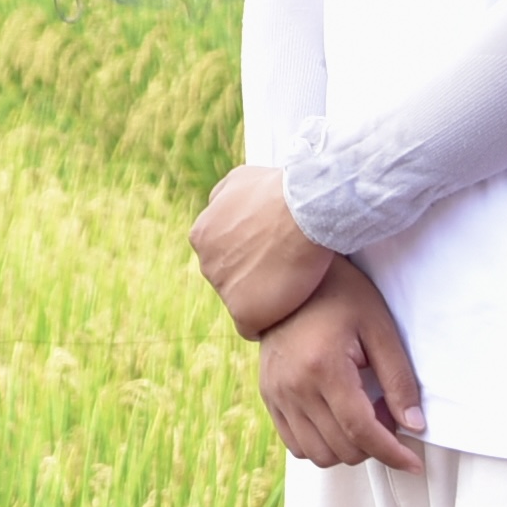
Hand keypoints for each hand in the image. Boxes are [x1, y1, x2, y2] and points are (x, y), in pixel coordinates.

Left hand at [190, 162, 336, 336]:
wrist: (305, 209)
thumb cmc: (280, 190)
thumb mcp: (241, 180)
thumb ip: (225, 197)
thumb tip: (217, 204)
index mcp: (202, 235)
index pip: (222, 255)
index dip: (251, 254)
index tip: (274, 250)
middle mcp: (206, 264)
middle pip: (231, 279)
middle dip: (254, 275)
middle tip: (287, 266)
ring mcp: (223, 290)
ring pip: (242, 301)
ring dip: (264, 297)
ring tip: (294, 286)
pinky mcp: (244, 312)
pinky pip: (253, 326)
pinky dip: (270, 319)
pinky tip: (289, 306)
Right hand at [253, 263, 425, 472]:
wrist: (288, 277)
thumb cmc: (340, 295)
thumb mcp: (380, 329)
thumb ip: (399, 380)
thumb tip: (415, 425)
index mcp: (323, 368)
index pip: (362, 432)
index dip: (392, 454)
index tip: (414, 463)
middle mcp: (294, 387)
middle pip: (342, 449)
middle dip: (374, 444)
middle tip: (388, 410)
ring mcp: (276, 394)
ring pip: (318, 455)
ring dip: (348, 447)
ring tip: (362, 412)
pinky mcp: (268, 396)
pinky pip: (296, 444)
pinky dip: (322, 443)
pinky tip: (338, 417)